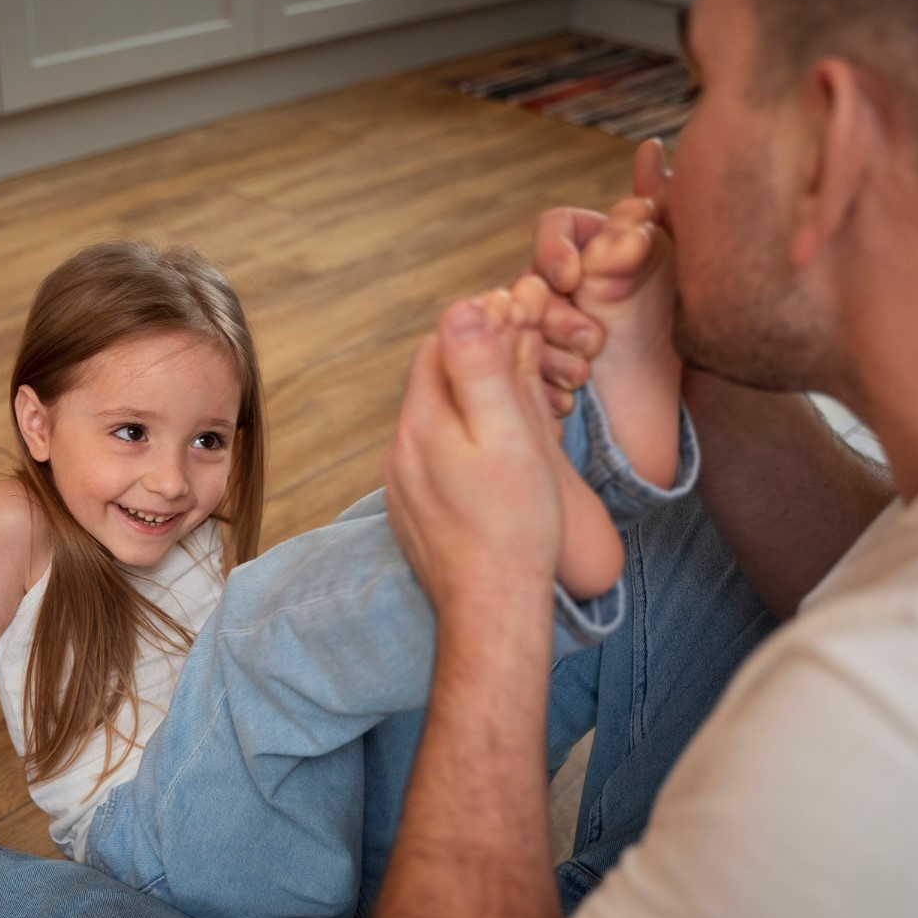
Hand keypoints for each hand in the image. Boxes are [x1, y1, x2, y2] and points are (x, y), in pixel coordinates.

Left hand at [384, 298, 562, 614]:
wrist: (491, 608)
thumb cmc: (513, 524)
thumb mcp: (509, 435)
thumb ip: (481, 370)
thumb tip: (461, 310)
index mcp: (422, 423)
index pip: (436, 348)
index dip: (474, 327)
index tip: (512, 322)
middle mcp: (400, 451)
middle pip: (431, 385)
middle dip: (469, 365)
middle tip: (517, 360)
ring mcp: (403, 487)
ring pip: (432, 426)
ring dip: (465, 410)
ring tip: (510, 416)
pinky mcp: (414, 516)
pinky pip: (433, 464)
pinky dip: (459, 450)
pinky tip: (490, 467)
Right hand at [530, 138, 674, 416]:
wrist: (668, 400)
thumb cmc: (666, 325)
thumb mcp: (668, 267)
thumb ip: (656, 210)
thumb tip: (650, 148)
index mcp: (585, 246)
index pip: (554, 229)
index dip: (555, 250)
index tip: (572, 278)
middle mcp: (554, 282)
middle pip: (529, 280)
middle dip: (557, 313)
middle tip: (592, 339)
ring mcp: (536, 325)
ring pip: (515, 328)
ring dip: (547, 350)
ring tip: (581, 374)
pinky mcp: (529, 368)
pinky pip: (514, 372)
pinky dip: (540, 385)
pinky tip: (566, 399)